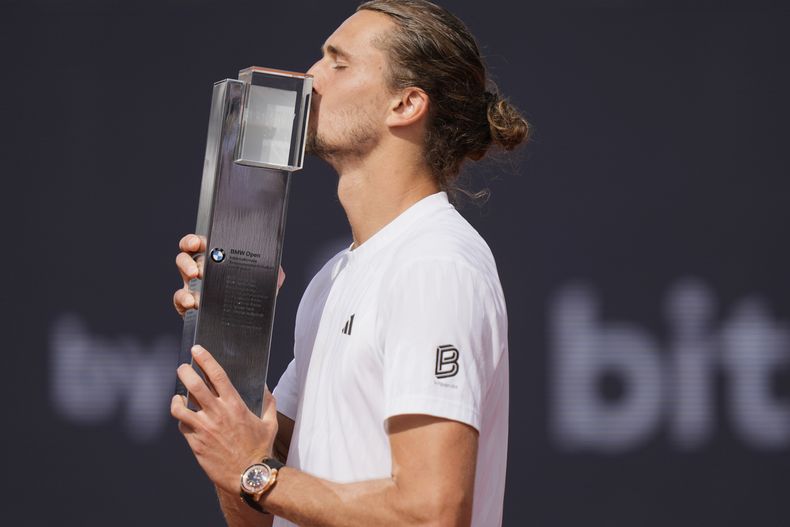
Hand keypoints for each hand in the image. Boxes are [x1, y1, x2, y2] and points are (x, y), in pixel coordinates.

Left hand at [170, 345, 278, 493]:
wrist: (249, 476)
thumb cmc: (261, 449)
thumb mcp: (270, 423)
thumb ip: (268, 403)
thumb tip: (266, 388)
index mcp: (235, 405)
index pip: (216, 375)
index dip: (204, 359)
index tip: (197, 350)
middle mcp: (217, 414)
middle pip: (193, 385)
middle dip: (185, 372)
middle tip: (183, 368)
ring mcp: (204, 429)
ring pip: (181, 407)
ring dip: (177, 399)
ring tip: (178, 397)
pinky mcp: (196, 443)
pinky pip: (182, 426)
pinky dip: (182, 419)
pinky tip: (185, 419)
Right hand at [173, 233, 285, 317]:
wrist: (246, 325)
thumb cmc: (250, 298)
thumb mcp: (265, 284)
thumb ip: (273, 275)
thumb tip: (279, 273)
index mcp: (217, 261)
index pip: (200, 245)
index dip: (194, 241)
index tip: (196, 243)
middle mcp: (202, 272)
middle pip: (185, 258)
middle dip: (187, 261)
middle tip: (198, 271)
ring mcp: (194, 288)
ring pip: (182, 278)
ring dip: (186, 278)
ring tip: (196, 285)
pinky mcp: (189, 307)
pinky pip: (180, 300)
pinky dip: (183, 300)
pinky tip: (192, 303)